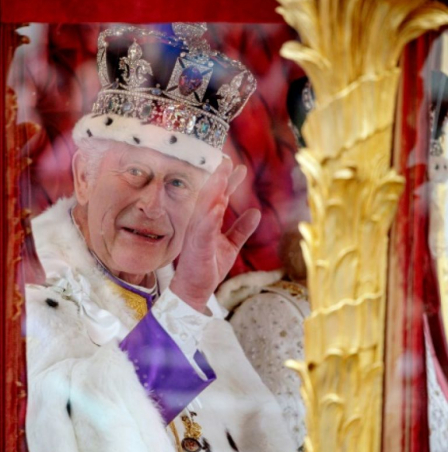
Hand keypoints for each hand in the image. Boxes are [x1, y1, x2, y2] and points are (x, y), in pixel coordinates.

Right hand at [170, 159, 260, 312]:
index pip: (218, 197)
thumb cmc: (208, 267)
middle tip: (227, 161)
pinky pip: (203, 230)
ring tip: (222, 175)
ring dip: (213, 191)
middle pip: (209, 197)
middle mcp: (200, 224)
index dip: (227, 182)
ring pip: (205, 208)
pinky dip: (210, 218)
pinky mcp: (197, 247)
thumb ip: (241, 229)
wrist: (195, 290)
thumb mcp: (230, 246)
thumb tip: (256, 212)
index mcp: (208, 222)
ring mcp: (197, 234)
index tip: (238, 166)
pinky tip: (217, 207)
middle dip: (218, 178)